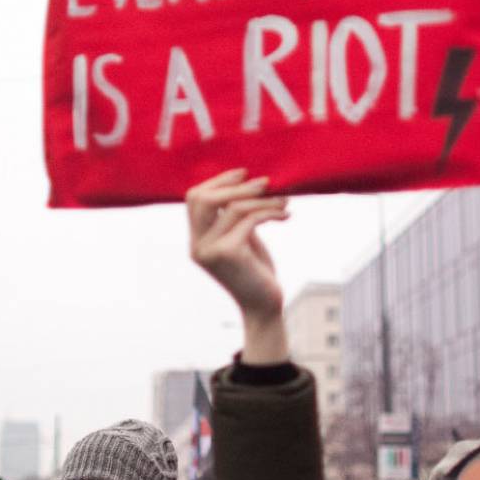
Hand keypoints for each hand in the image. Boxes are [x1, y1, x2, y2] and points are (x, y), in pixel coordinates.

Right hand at [187, 170, 290, 363]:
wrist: (264, 307)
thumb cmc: (255, 272)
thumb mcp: (241, 238)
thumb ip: (234, 216)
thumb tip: (245, 182)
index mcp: (196, 240)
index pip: (194, 198)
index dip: (218, 181)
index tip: (244, 173)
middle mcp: (197, 245)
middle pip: (203, 198)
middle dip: (235, 185)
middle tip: (265, 182)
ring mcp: (210, 250)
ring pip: (233, 207)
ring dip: (262, 199)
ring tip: (284, 198)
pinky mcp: (228, 253)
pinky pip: (249, 220)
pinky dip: (270, 212)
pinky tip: (285, 215)